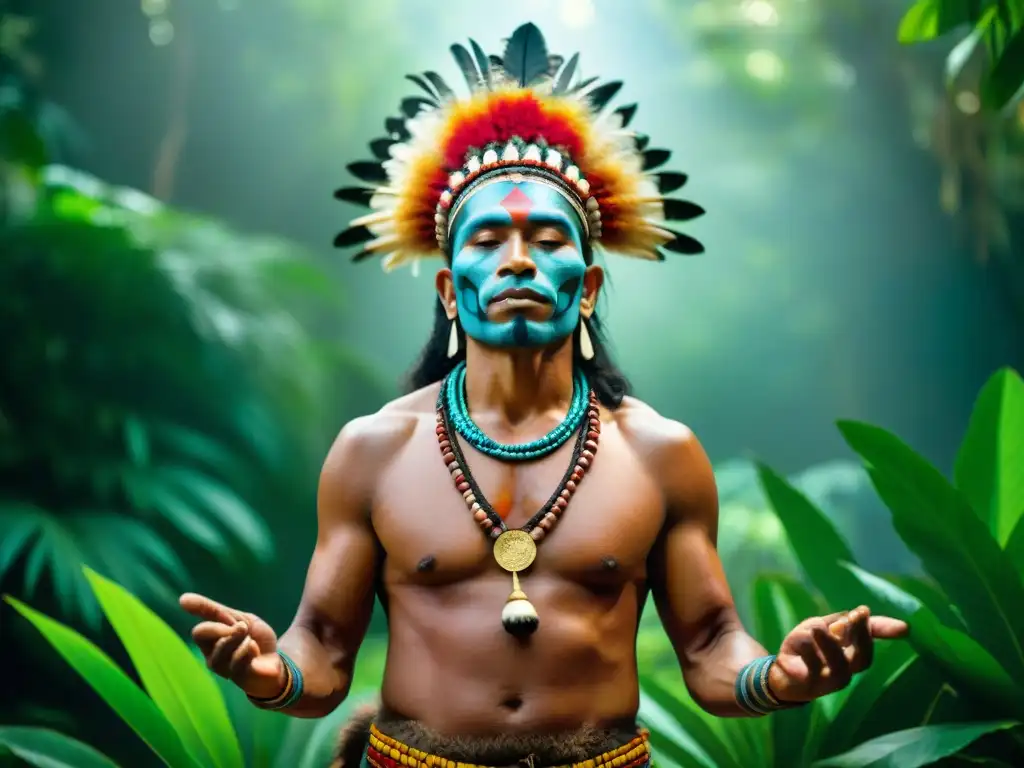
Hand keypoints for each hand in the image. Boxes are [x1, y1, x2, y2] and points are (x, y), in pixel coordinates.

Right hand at [179, 593, 285, 699]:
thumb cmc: (254, 638)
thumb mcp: (239, 618)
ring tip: (251, 641)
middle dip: (226, 628)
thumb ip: (214, 611)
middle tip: (243, 628)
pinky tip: (256, 653)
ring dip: (242, 638)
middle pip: (205, 638)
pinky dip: (250, 650)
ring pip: (223, 646)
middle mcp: (212, 656)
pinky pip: (238, 659)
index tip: (230, 618)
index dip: (215, 623)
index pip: (199, 631)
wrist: (274, 661)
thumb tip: (182, 598)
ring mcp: (222, 668)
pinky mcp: (236, 676)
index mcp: (211, 642)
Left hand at [768, 605, 908, 703]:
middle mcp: (845, 670)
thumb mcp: (822, 627)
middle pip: (862, 658)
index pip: (871, 642)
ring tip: (817, 628)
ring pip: (840, 668)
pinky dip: (806, 650)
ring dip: (830, 645)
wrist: (779, 674)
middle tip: (855, 615)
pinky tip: (800, 639)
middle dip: (860, 635)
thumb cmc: (805, 649)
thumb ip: (841, 621)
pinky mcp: (809, 685)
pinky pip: (812, 670)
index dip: (885, 632)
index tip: (904, 627)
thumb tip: (865, 611)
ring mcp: (828, 681)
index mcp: (849, 653)